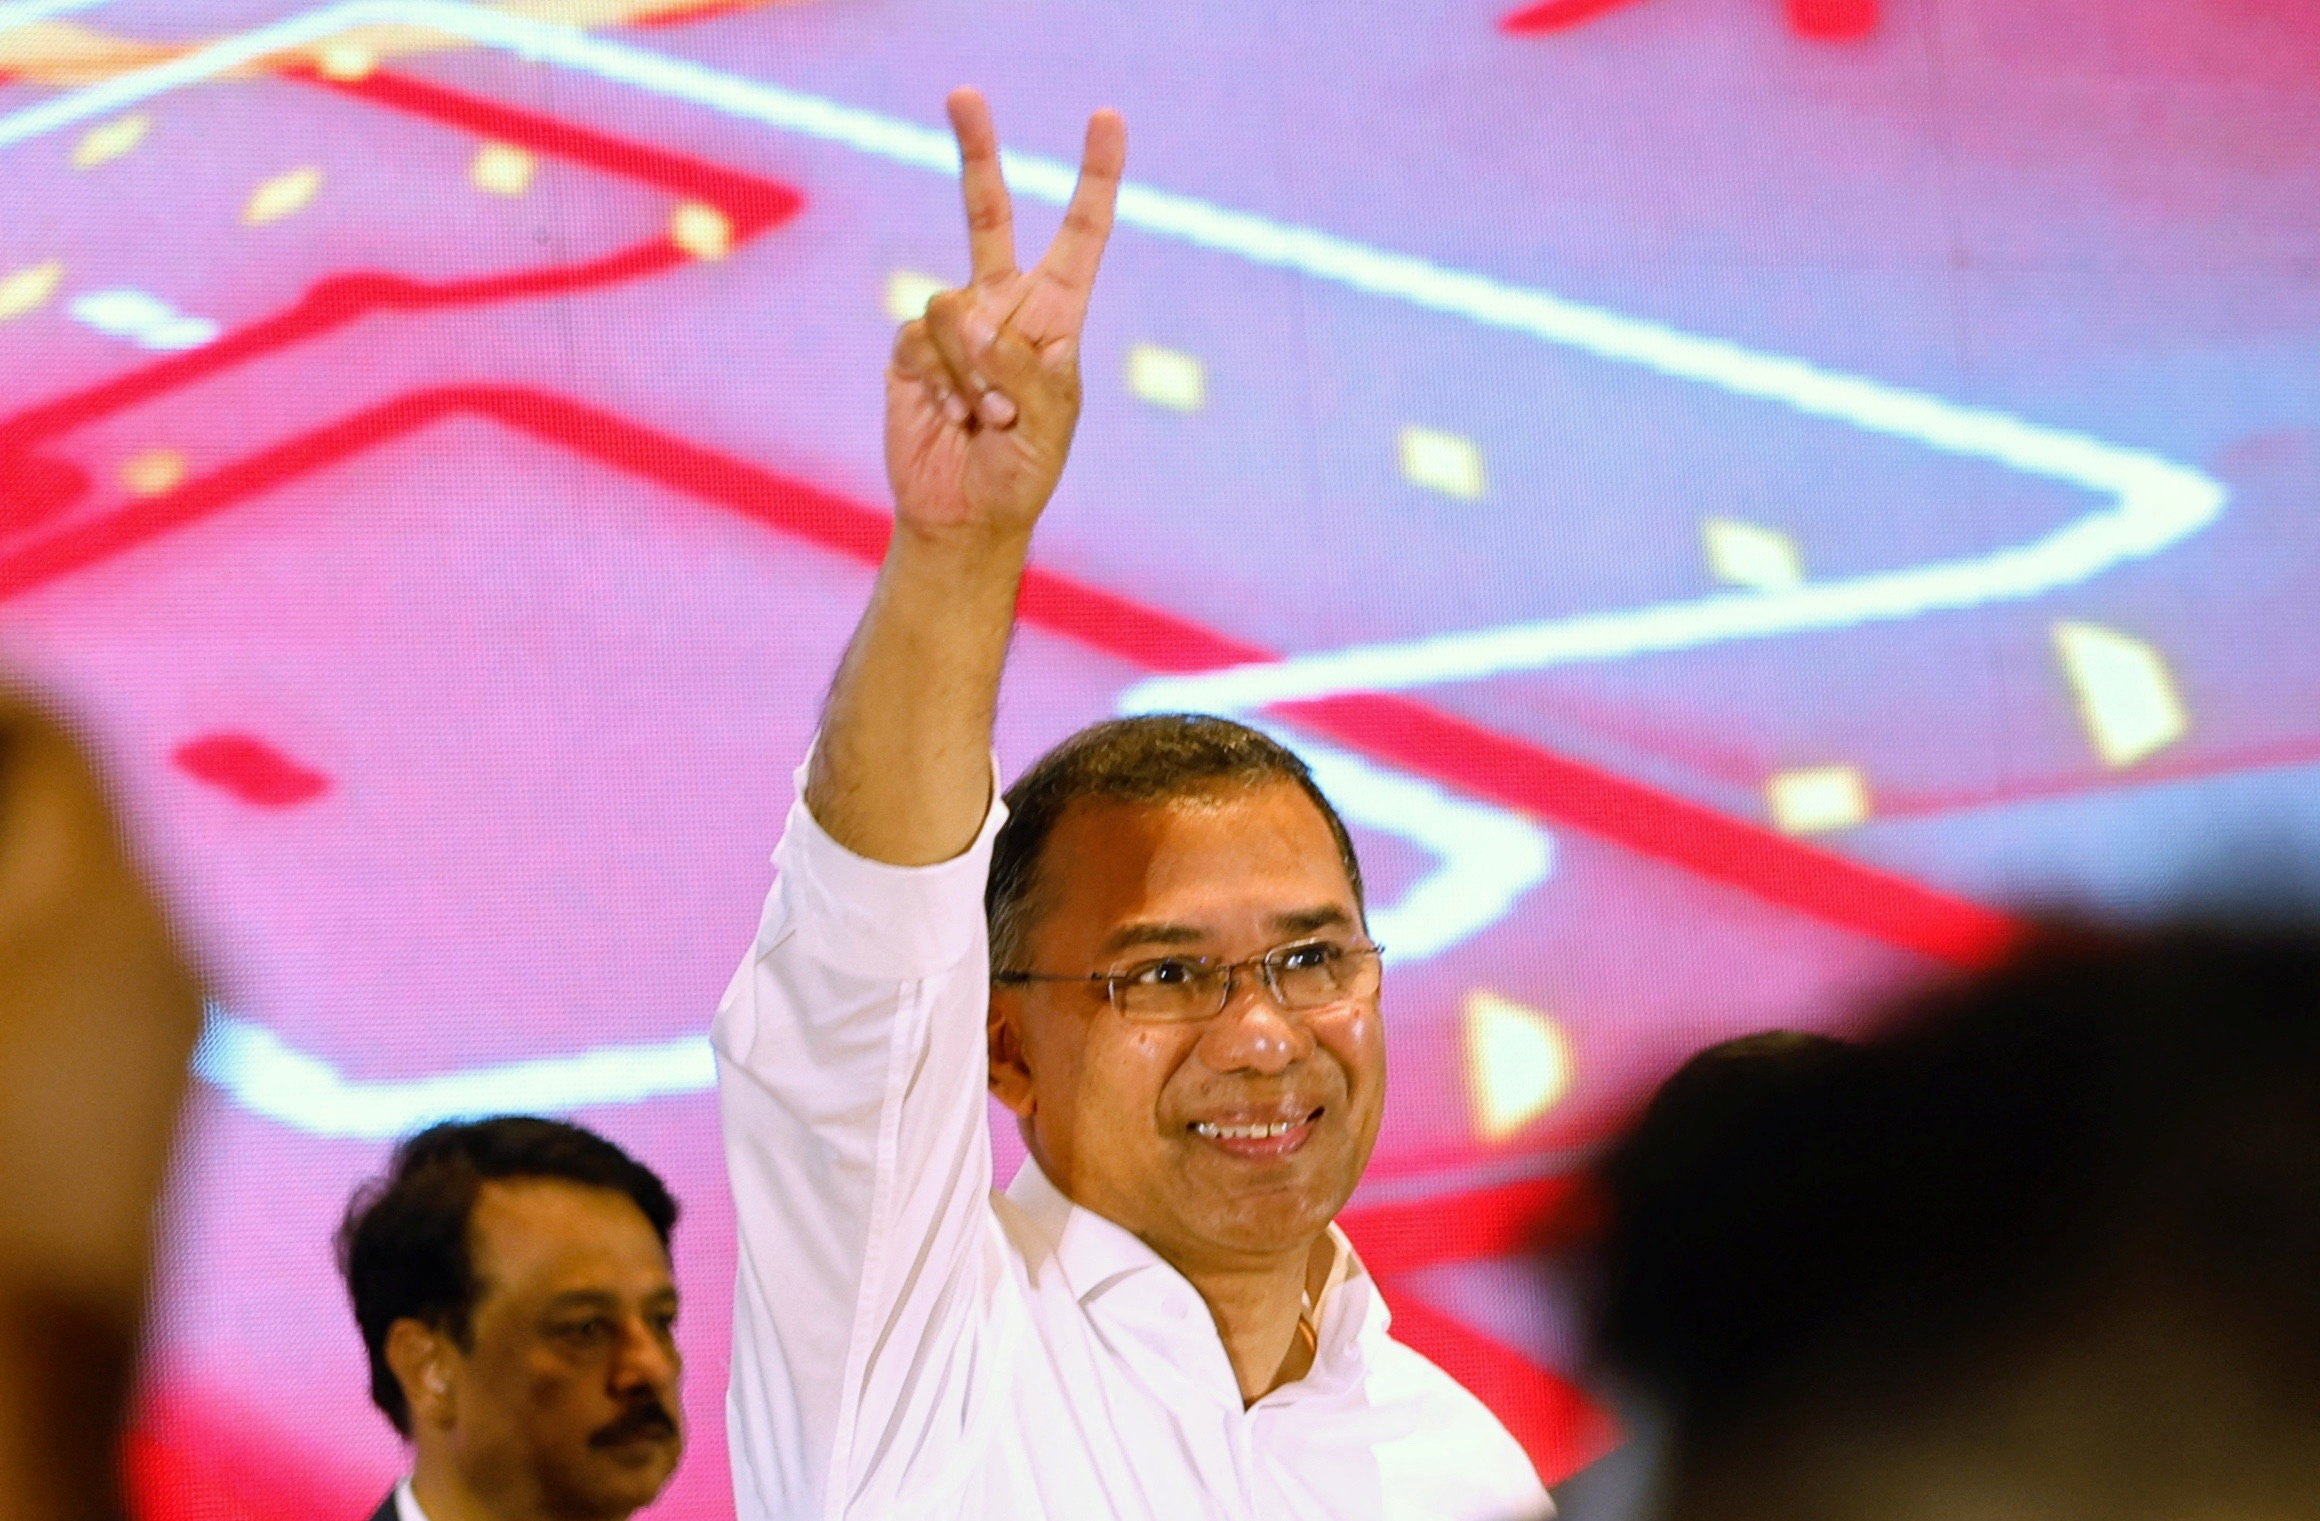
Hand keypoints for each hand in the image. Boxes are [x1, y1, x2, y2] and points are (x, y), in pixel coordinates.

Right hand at [885, 89, 1125, 544]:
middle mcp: (1003, 307)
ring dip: (972, 367)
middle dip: (976, 152)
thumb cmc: (1021, 471)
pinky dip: (941, 381)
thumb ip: (1020, 365)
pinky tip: (953, 416)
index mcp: (1056, 316)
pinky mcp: (911, 350)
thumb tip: (976, 319)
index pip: (1080, 236)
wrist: (964, 515)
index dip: (1094, 179)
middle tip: (963, 94)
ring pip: (952, 304)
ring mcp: (954, 326)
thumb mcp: (1046, 422)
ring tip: (985, 415)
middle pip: (986, 213)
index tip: (1106, 120)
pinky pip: (919, 339)